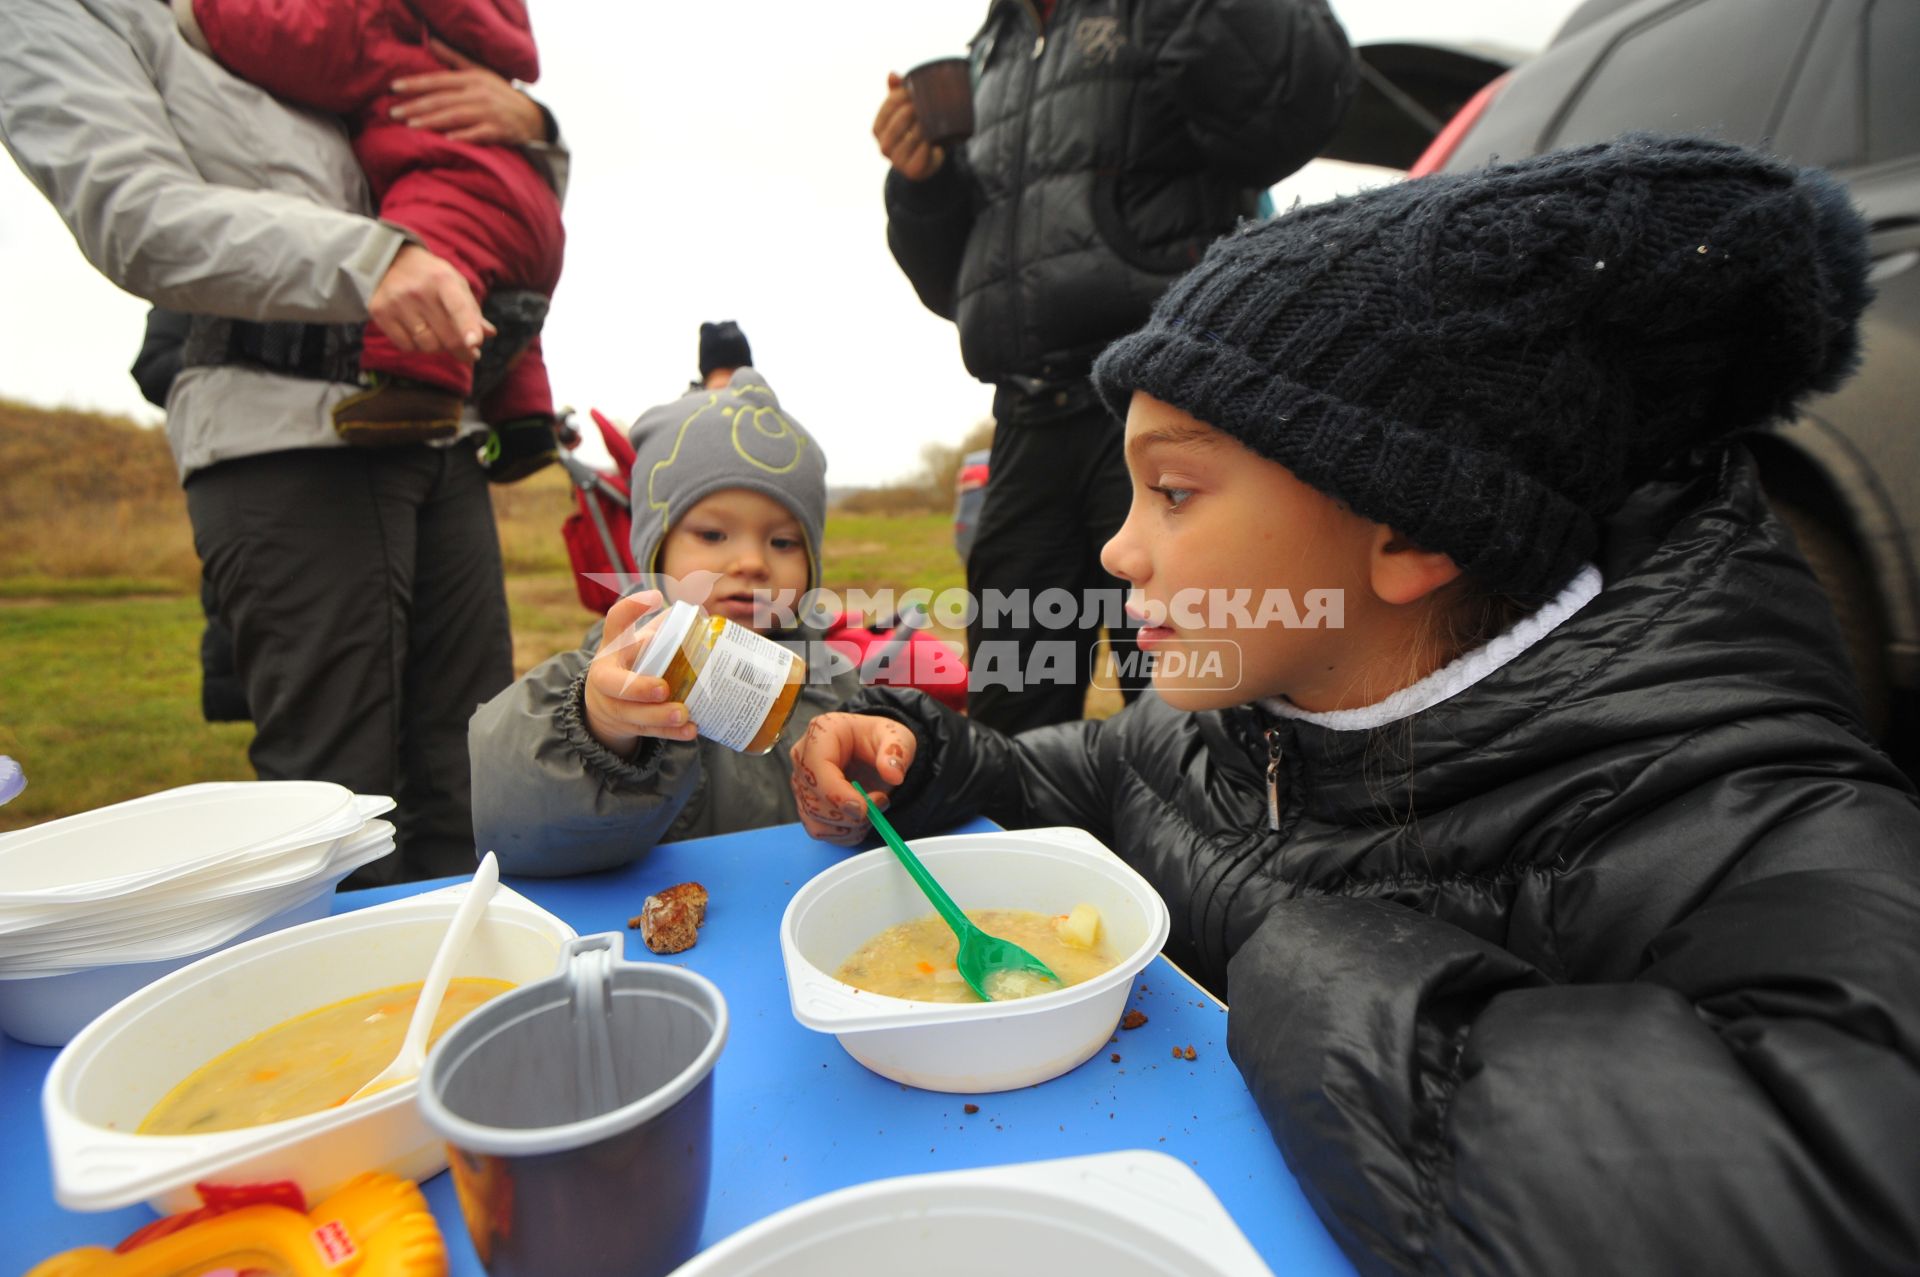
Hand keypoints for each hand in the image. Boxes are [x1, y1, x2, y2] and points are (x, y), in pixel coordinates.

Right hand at [368, 244, 493, 361]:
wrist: (389, 260)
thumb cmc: (431, 277)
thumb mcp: (454, 284)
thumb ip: (471, 310)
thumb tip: (489, 334)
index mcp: (442, 279)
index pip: (458, 307)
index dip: (467, 327)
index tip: (475, 344)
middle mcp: (418, 290)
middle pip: (446, 336)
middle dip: (462, 350)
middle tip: (469, 353)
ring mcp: (397, 302)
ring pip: (427, 346)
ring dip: (438, 348)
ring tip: (439, 336)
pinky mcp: (380, 312)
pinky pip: (406, 346)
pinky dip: (417, 347)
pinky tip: (418, 333)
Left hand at [388, 38, 547, 144]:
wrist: (532, 118)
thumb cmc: (500, 94)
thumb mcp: (480, 72)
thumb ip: (454, 58)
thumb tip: (431, 41)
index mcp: (472, 79)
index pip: (438, 80)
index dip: (415, 84)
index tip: (393, 88)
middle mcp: (479, 94)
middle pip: (442, 100)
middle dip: (416, 106)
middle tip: (393, 113)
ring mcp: (490, 113)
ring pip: (456, 116)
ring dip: (433, 121)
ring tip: (411, 126)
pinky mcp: (500, 131)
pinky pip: (479, 134)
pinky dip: (464, 136)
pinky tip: (448, 140)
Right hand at [584, 590, 698, 754]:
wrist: (604, 702)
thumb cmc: (632, 662)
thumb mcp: (640, 641)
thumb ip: (665, 627)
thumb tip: (701, 611)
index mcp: (613, 646)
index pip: (615, 621)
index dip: (631, 608)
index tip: (656, 596)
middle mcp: (606, 675)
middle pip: (613, 684)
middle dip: (637, 687)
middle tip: (663, 688)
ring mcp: (614, 704)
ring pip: (632, 714)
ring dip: (659, 715)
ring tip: (683, 713)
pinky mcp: (627, 725)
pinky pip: (649, 732)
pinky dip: (671, 733)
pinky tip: (691, 730)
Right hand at [789, 712, 916, 844]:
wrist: (871, 750)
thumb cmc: (877, 739)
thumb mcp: (897, 735)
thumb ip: (897, 750)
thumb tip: (893, 774)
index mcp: (821, 732)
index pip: (816, 767)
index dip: (837, 794)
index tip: (864, 809)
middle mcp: (803, 758)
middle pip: (813, 799)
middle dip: (851, 814)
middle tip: (880, 802)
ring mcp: (802, 784)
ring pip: (815, 820)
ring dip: (850, 826)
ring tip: (874, 809)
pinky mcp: (806, 805)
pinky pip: (819, 830)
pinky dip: (845, 834)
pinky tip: (863, 821)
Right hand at [873, 72, 945, 181]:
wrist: (927, 158)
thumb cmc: (914, 128)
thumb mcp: (904, 110)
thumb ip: (897, 92)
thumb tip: (892, 74)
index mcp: (878, 129)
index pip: (886, 109)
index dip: (899, 97)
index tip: (912, 90)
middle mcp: (884, 146)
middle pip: (896, 124)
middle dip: (910, 111)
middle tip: (924, 103)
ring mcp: (897, 161)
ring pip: (909, 140)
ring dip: (921, 128)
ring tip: (931, 118)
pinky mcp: (912, 171)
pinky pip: (920, 156)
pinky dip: (928, 146)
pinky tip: (934, 140)